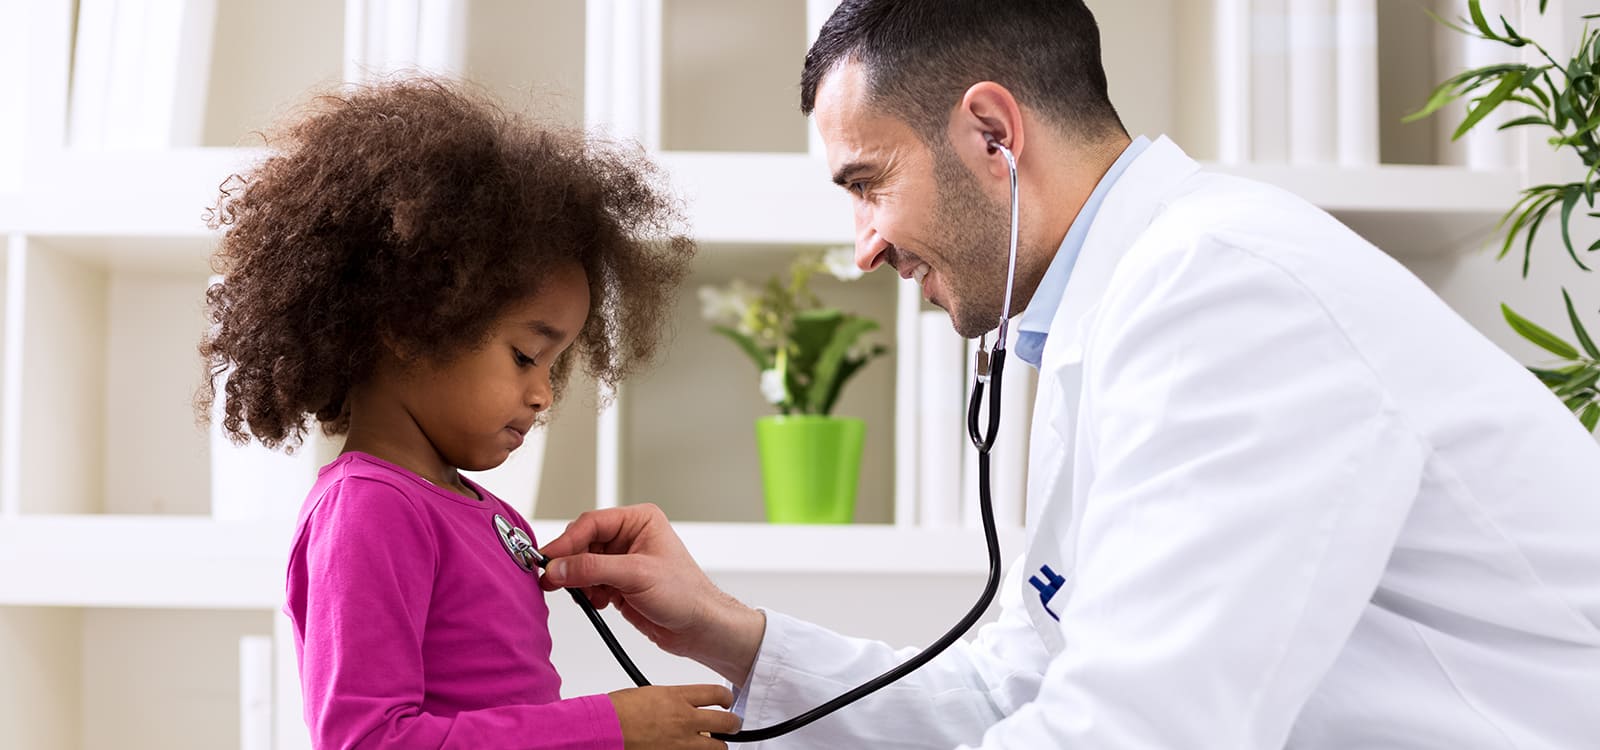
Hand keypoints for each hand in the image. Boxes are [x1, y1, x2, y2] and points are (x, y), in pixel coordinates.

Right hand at [539, 504, 765, 682]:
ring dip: (579, 582)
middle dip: (570, 563)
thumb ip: (592, 569)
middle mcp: (629, 537)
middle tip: (552, 580)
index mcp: (639, 521)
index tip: (547, 559)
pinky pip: (588, 583)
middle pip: (582, 543)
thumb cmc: (685, 594)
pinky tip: (599, 603)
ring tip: (586, 595)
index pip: (591, 523)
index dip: (567, 541)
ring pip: (582, 565)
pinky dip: (587, 594)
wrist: (699, 629)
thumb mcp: (636, 575)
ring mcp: (622, 561)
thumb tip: (557, 567)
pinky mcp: (618, 583)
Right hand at [609, 684, 739, 749]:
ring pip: (717, 747)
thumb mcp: (652, 693)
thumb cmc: (620, 709)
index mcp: (678, 697)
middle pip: (727, 722)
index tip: (726, 701)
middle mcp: (685, 720)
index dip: (727, 698)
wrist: (605, 727)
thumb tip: (684, 704)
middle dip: (733, 724)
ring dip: (717, 745)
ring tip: (714, 744)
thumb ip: (673, 700)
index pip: (717, 694)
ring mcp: (681, 743)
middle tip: (732, 725)